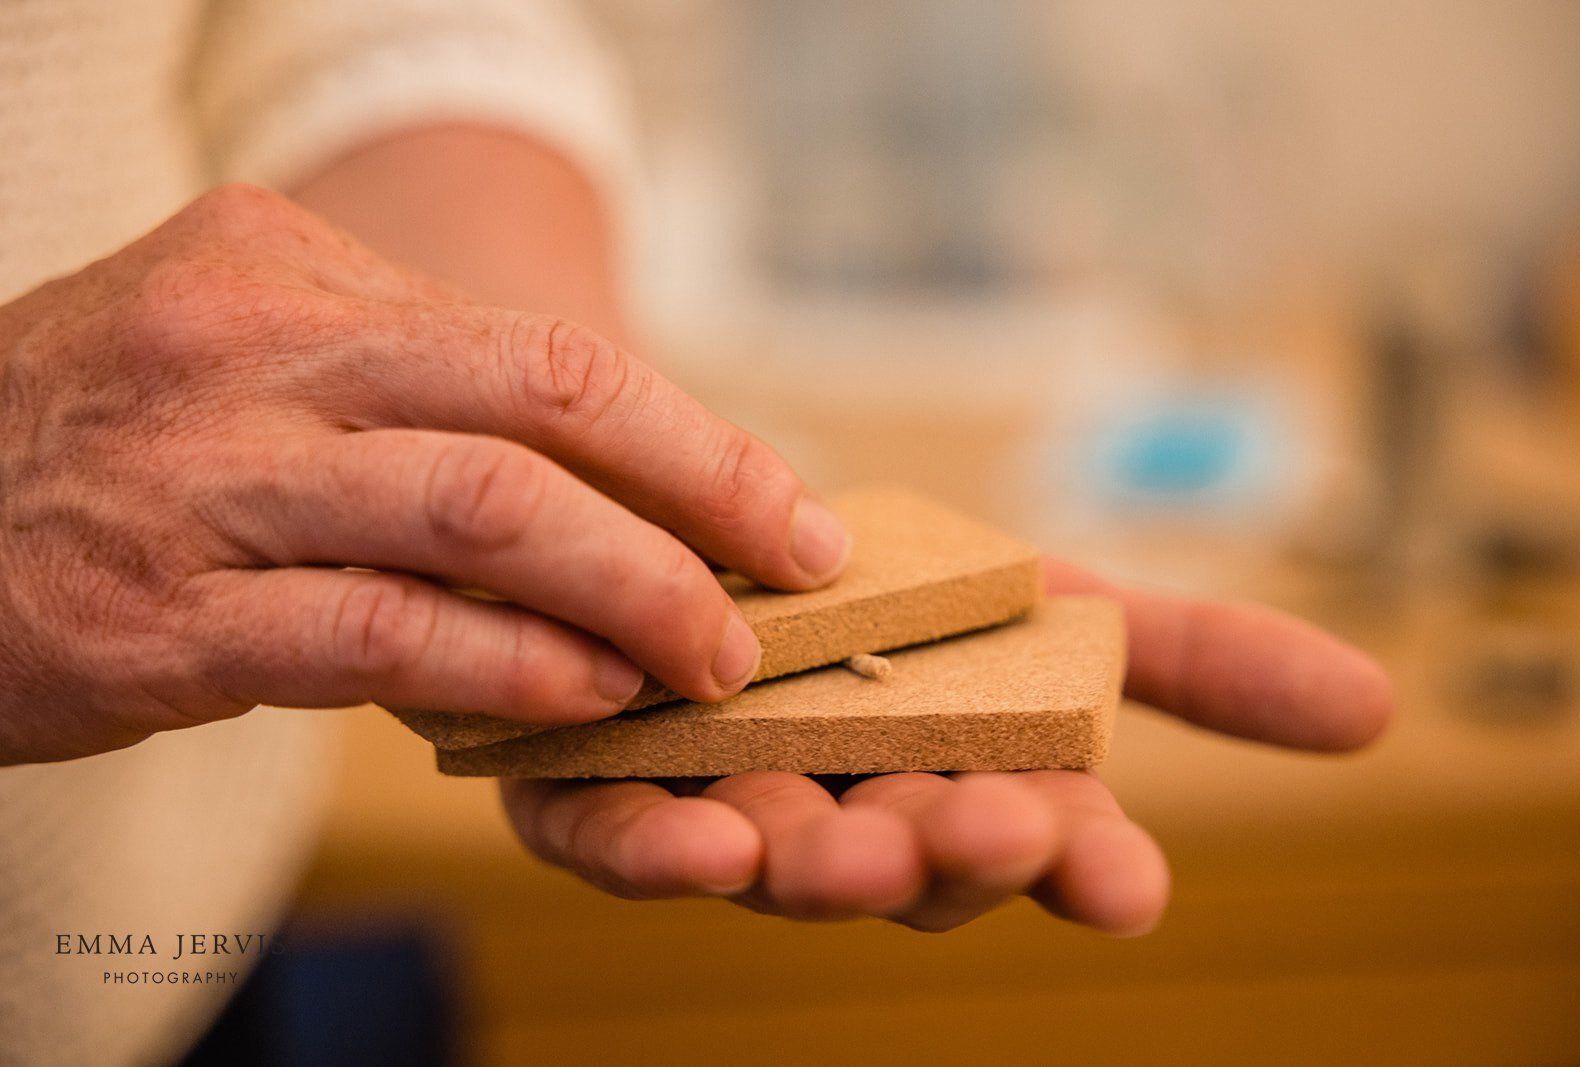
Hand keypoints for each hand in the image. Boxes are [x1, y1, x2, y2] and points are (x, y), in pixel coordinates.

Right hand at [0, 184, 849, 763]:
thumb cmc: (98, 449)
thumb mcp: (241, 364)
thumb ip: (403, 395)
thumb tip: (610, 472)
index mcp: (284, 271)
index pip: (542, 348)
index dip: (690, 435)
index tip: (785, 507)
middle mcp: (249, 353)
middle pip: (543, 401)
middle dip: (701, 491)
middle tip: (793, 571)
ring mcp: (202, 480)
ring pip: (482, 509)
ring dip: (629, 587)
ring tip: (713, 655)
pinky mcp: (159, 616)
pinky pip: (378, 630)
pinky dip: (505, 664)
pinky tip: (584, 696)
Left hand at [501, 557, 1391, 933]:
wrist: (711, 507)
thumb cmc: (897, 590)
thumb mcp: (1050, 600)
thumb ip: (1189, 654)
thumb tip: (1377, 709)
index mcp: (970, 789)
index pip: (1042, 849)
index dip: (1083, 871)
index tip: (1128, 885)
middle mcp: (858, 822)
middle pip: (915, 863)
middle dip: (957, 853)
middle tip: (996, 823)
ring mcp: (733, 818)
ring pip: (779, 863)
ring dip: (821, 865)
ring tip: (855, 848)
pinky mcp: (614, 798)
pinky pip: (625, 841)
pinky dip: (659, 848)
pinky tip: (702, 833)